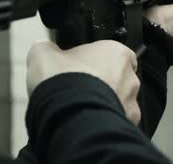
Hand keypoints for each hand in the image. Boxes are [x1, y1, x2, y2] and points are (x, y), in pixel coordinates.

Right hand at [26, 40, 140, 124]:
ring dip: (103, 103)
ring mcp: (129, 103)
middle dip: (100, 83)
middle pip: (118, 77)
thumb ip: (48, 48)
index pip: (112, 52)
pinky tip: (83, 121)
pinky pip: (115, 122)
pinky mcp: (126, 125)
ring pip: (119, 102)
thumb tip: (44, 50)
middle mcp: (129, 77)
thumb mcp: (43, 54)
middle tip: (77, 87)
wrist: (69, 117)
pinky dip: (102, 122)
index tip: (80, 65)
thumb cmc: (64, 83)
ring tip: (78, 108)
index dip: (94, 59)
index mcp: (115, 53)